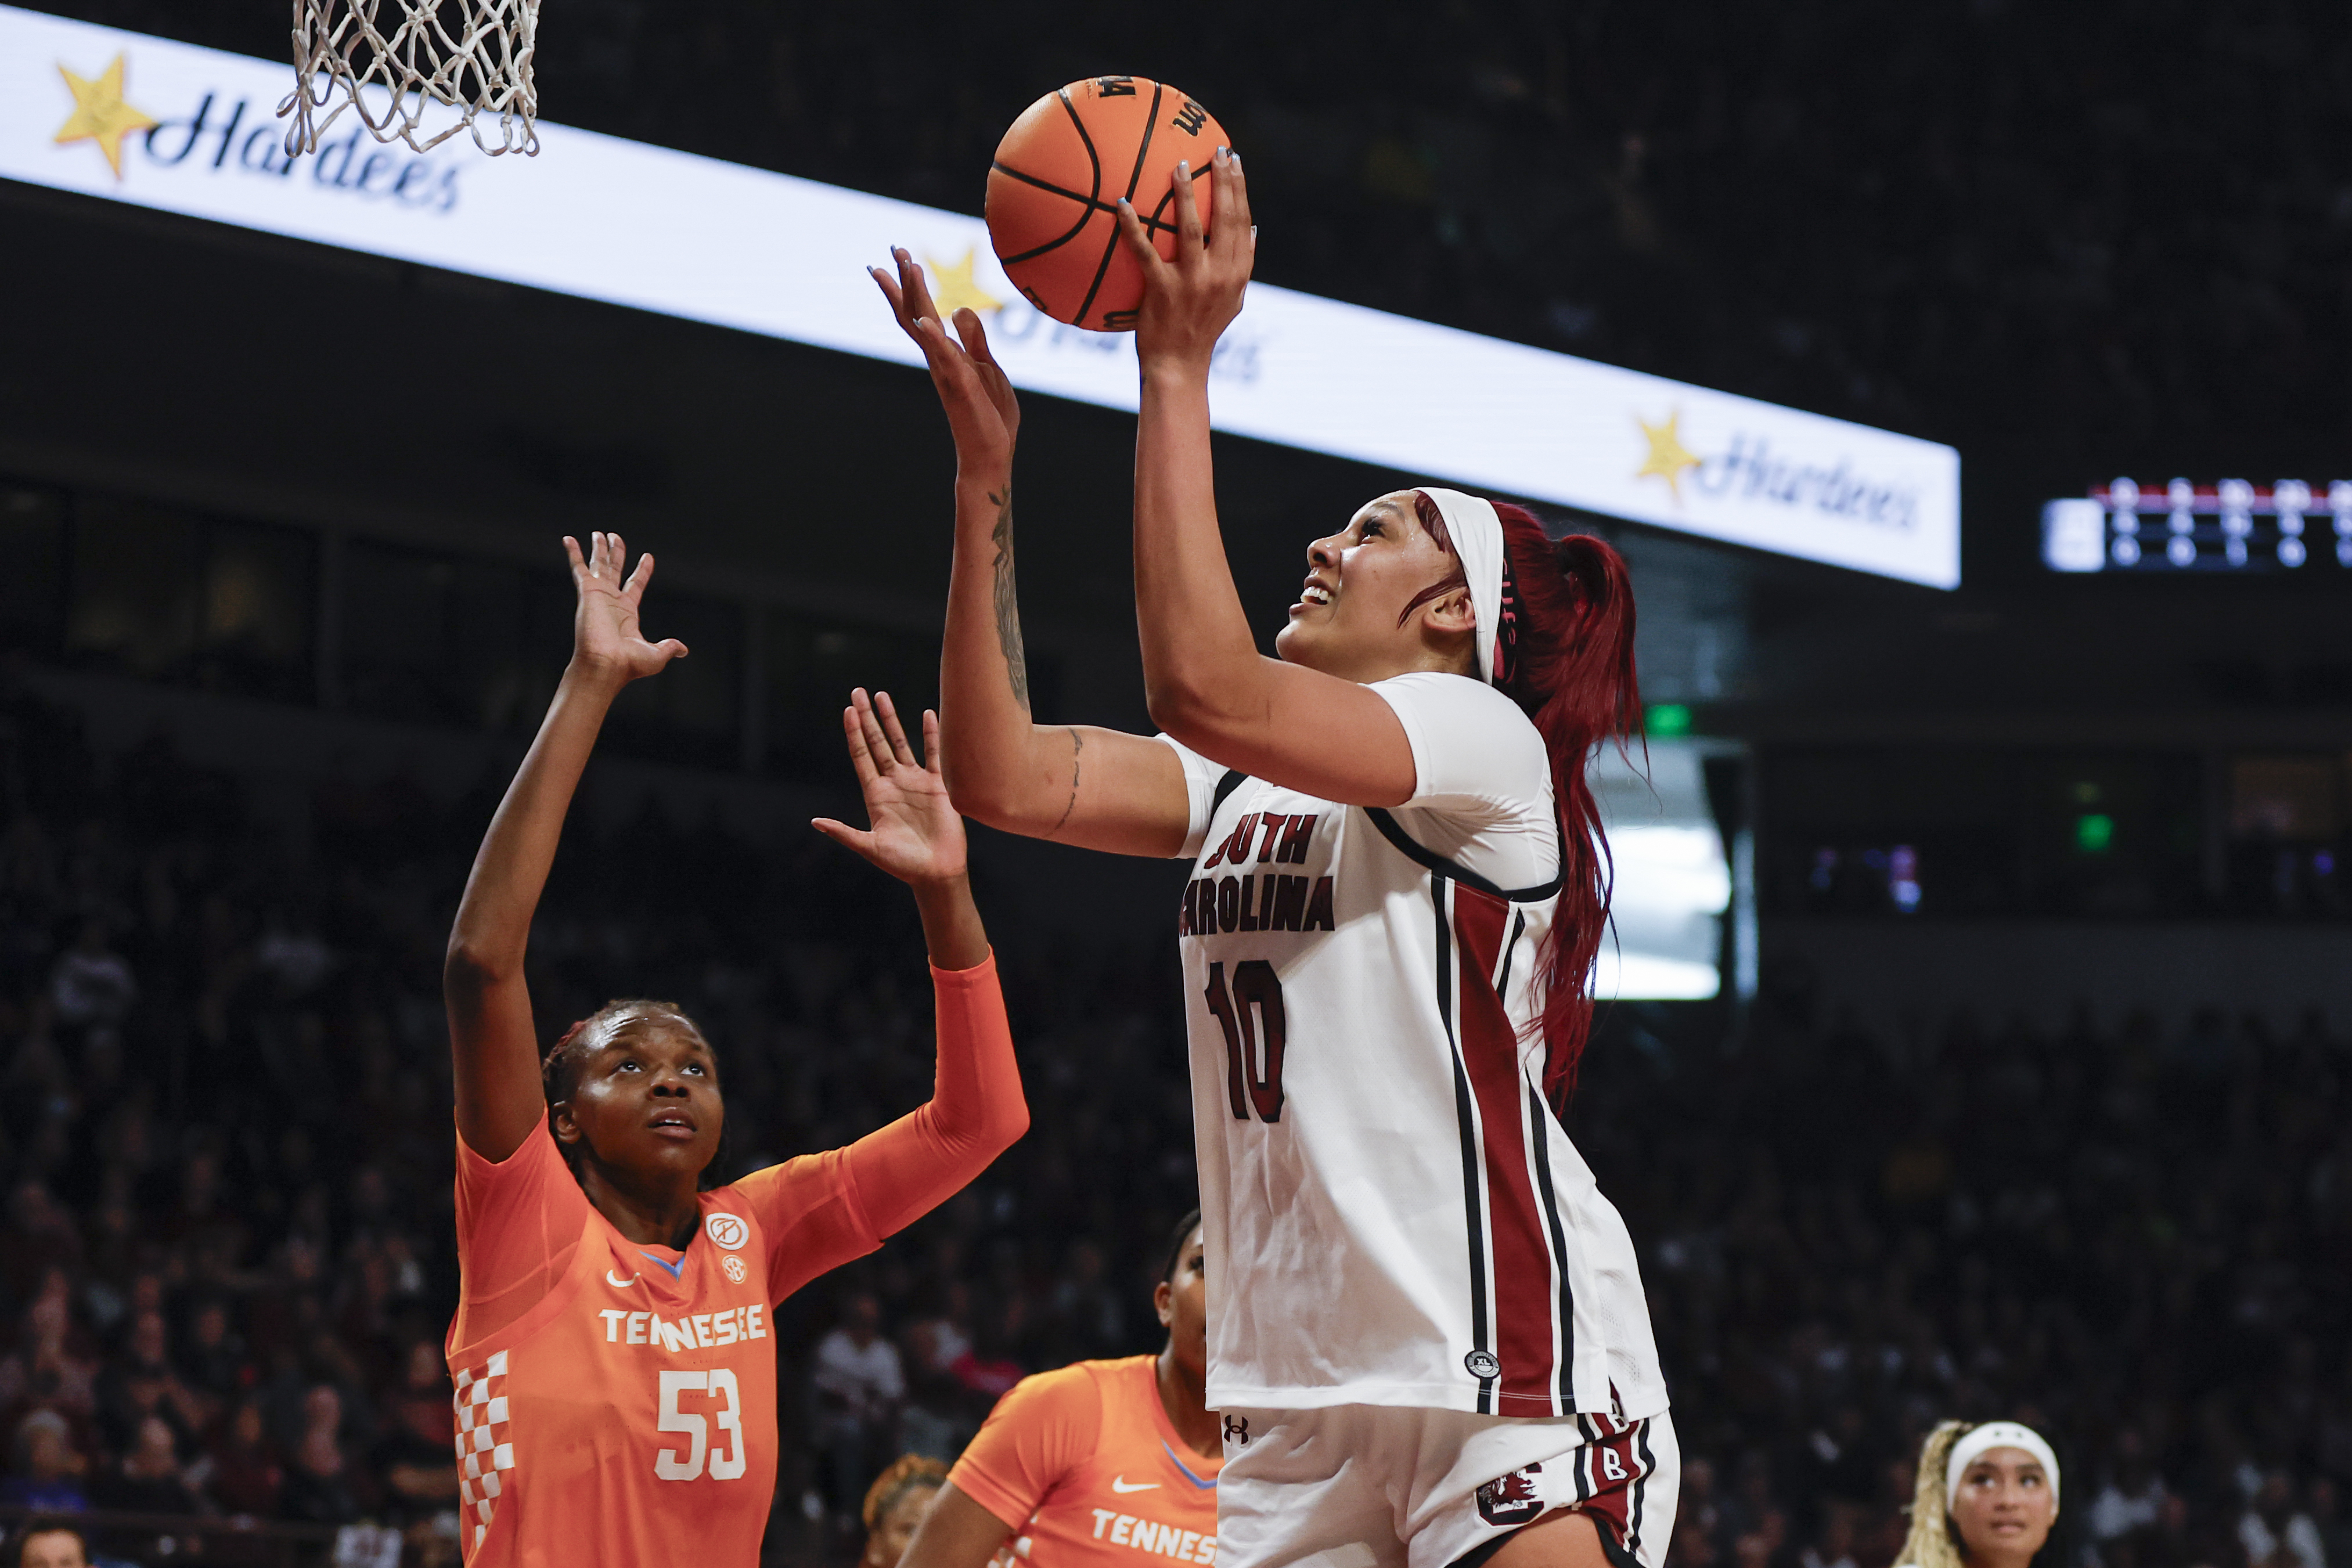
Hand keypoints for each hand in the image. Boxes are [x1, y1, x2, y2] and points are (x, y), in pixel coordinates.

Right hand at [563, 532, 686, 687]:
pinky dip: (574, 553)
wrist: (606, 665)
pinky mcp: (587, 592)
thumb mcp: (656, 655)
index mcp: (628, 612)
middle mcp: (612, 600)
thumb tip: (683, 650)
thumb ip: (669, 648)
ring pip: (599, 565)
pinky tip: (569, 539)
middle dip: (616, 553)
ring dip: (599, 549)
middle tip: (614, 536)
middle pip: (615, 569)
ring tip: (599, 533)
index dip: (642, 570)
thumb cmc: (628, 664)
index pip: (636, 584)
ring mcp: (598, 595)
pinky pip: (579, 568)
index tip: (648, 556)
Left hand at [812, 690, 969, 885]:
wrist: (936, 872)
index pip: (861, 756)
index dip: (854, 733)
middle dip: (867, 718)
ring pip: (901, 743)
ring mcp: (915, 783)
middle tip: (858, 692)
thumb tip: (815, 822)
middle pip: (877, 743)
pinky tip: (929, 714)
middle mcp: (893, 784)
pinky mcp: (938, 786)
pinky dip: (932, 735)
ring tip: (882, 696)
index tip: (848, 711)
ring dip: (891, 720)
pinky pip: (934, 754)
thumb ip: (844, 833)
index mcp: (875, 795)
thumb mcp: (870, 848)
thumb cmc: (902, 865)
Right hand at [872, 248, 1020, 479]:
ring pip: (924, 327)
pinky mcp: (960, 386)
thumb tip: (960, 309)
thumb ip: (974, 340)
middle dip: (904, 281)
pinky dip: (935, 339)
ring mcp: (947, 372)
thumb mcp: (988, 368)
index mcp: (947, 354)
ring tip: (908, 266)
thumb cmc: (990, 415)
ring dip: (915, 296)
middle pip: (914, 313)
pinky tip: (926, 320)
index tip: (900, 257)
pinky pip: (945, 359)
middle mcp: (940, 360)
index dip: (910, 286)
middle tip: (893, 248)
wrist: (992, 455)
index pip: (922, 314)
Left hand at [1115, 146, 1254, 375]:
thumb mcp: (1233, 301)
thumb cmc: (1202, 332)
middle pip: (1226, 217)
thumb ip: (1243, 266)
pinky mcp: (1162, 290)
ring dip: (1186, 193)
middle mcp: (1220, 274)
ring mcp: (1192, 282)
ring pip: (1192, 228)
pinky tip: (1120, 204)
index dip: (1239, 188)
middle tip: (1217, 149)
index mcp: (1238, 273)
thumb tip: (1253, 230)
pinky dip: (1132, 226)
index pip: (1243, 221)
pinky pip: (1145, 252)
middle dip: (1224, 179)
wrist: (1180, 366)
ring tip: (1179, 165)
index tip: (1234, 159)